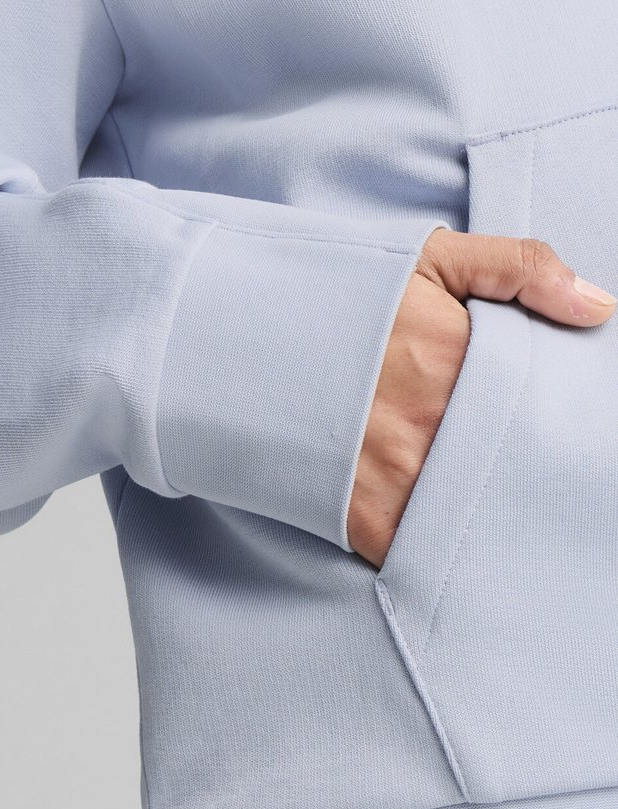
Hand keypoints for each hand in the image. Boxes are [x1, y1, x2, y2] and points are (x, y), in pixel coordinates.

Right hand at [347, 228, 616, 569]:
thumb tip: (601, 307)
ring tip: (497, 500)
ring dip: (490, 510)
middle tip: (539, 468)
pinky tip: (449, 531)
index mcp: (459, 356)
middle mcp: (433, 423)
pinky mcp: (360, 517)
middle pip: (516, 464)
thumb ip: (518, 267)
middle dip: (530, 468)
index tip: (567, 424)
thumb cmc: (333, 292)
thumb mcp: (425, 256)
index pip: (544, 401)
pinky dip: (438, 546)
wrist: (228, 334)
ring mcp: (396, 475)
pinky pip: (422, 551)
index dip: (559, 415)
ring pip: (477, 513)